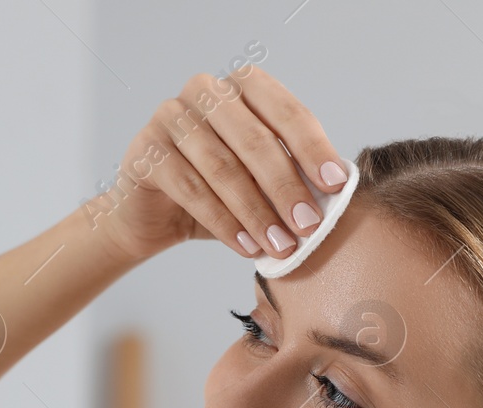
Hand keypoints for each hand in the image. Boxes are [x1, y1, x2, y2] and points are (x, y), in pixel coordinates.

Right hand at [90, 66, 348, 265]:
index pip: (285, 111)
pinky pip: (191, 189)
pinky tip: (246, 246)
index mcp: (242, 86)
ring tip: (280, 246)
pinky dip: (224, 222)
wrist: (152, 215)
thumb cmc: (216, 192)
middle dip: (286, 187)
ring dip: (257, 213)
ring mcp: (170, 116)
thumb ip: (291, 175)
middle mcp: (205, 91)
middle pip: (255, 140)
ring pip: (223, 168)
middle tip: (309, 227)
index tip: (335, 185)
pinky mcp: (146, 150)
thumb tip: (336, 193)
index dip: (313, 148)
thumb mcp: (259, 180)